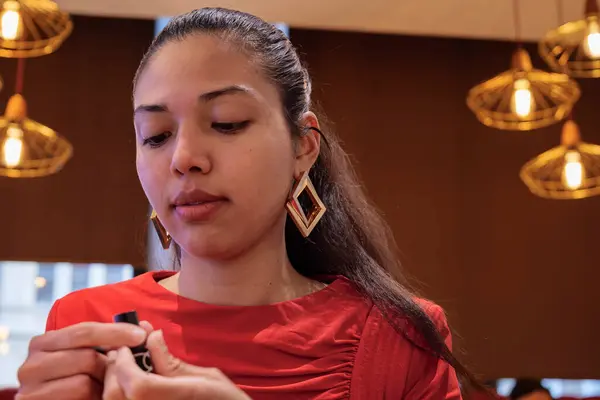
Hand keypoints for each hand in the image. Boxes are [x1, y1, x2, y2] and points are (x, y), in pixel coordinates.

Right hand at [16, 321, 151, 399]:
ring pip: (83, 382)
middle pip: (86, 357)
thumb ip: (108, 341)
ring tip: (103, 387)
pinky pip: (78, 398)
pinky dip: (92, 398)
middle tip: (118, 372)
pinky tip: (94, 396)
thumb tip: (146, 329)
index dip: (115, 332)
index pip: (84, 330)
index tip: (140, 335)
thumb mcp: (87, 355)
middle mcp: (30, 365)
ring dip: (101, 386)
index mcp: (42, 343)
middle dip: (108, 366)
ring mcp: (30, 390)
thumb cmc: (75, 379)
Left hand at [103, 330, 250, 399]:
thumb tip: (152, 337)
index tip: (127, 345)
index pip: (137, 384)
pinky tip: (131, 381)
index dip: (125, 362)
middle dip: (115, 369)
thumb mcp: (205, 377)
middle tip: (124, 351)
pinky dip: (121, 393)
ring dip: (115, 382)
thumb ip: (172, 361)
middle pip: (117, 395)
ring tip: (127, 366)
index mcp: (175, 399)